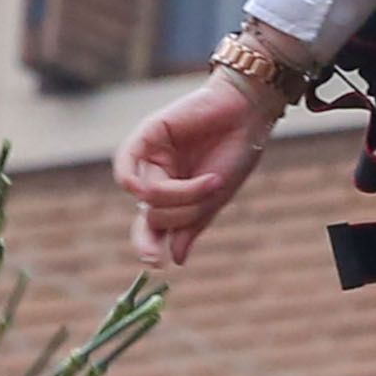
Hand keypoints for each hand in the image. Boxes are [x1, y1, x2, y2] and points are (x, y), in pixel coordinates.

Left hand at [118, 69, 286, 266]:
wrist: (249, 113)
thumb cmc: (238, 152)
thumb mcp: (216, 198)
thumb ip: (192, 225)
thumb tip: (176, 260)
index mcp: (174, 195)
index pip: (151, 228)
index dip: (148, 246)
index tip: (156, 262)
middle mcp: (158, 178)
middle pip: (153, 216)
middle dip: (183, 213)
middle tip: (211, 194)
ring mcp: (151, 159)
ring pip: (148, 197)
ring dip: (178, 196)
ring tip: (211, 182)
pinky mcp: (147, 137)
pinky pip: (126, 168)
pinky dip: (135, 183)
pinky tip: (146, 188)